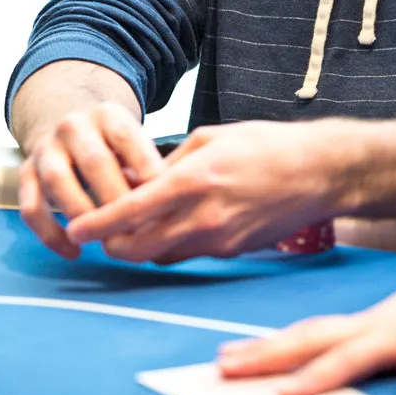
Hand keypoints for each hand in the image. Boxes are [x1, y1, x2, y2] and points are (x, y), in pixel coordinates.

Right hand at [19, 101, 163, 258]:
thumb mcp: (132, 140)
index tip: (162, 199)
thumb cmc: (112, 143)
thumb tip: (166, 204)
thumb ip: (145, 165)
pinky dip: (50, 233)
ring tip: (102, 239)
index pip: (128, 137)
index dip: (146, 169)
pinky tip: (73, 252)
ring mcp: (46, 148)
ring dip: (82, 213)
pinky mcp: (25, 172)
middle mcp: (73, 126)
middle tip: (135, 228)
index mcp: (107, 114)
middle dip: (115, 198)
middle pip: (95, 161)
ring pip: (59, 181)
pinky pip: (31, 205)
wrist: (65, 121)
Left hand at [66, 120, 339, 262]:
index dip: (97, 224)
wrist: (320, 174)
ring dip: (140, 247)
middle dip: (112, 244)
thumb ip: (171, 161)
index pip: (131, 212)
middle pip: (138, 249)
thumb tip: (136, 175)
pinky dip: (171, 244)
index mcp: (195, 181)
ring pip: (160, 257)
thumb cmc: (268, 146)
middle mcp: (203, 218)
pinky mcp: (231, 252)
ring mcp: (219, 241)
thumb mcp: (212, 138)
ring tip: (132, 226)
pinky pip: (188, 254)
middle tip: (99, 231)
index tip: (75, 228)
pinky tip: (172, 224)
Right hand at [217, 227, 395, 394]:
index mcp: (393, 332)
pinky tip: (270, 347)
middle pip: (309, 338)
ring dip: (266, 344)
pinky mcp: (367, 320)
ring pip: (306, 330)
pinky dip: (286, 339)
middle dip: (264, 355)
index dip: (315, 380)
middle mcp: (370, 322)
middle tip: (221, 368)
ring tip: (226, 357)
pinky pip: (315, 330)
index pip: (347, 360)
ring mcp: (365, 318)